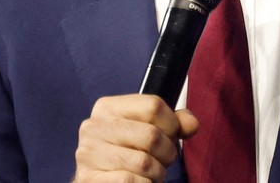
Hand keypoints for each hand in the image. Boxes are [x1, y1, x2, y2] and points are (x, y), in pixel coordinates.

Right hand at [74, 94, 198, 182]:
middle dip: (167, 152)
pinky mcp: (88, 178)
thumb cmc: (128, 152)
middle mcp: (94, 127)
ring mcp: (88, 153)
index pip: (153, 105)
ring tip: (152, 173)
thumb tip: (191, 125)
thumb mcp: (149, 129)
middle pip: (151, 135)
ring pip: (143, 162)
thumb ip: (174, 123)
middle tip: (163, 160)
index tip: (170, 136)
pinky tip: (140, 182)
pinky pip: (130, 181)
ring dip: (157, 173)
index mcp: (108, 107)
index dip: (172, 124)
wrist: (101, 179)